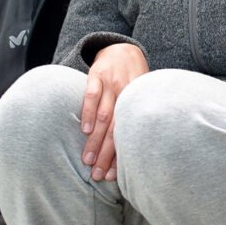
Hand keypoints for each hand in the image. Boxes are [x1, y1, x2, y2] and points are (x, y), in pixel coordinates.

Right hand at [81, 43, 148, 180]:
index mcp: (138, 104)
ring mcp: (112, 85)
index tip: (114, 177)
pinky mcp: (97, 75)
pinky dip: (88, 113)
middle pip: (116, 131)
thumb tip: (136, 151)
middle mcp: (127, 95)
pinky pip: (92, 96)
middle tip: (98, 175)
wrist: (122, 47)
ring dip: (95, 141)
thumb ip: (136, 118)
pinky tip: (85, 130)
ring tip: (88, 160)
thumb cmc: (132, 78)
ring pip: (104, 117)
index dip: (122, 157)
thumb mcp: (140, 96)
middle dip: (106, 156)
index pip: (130, 135)